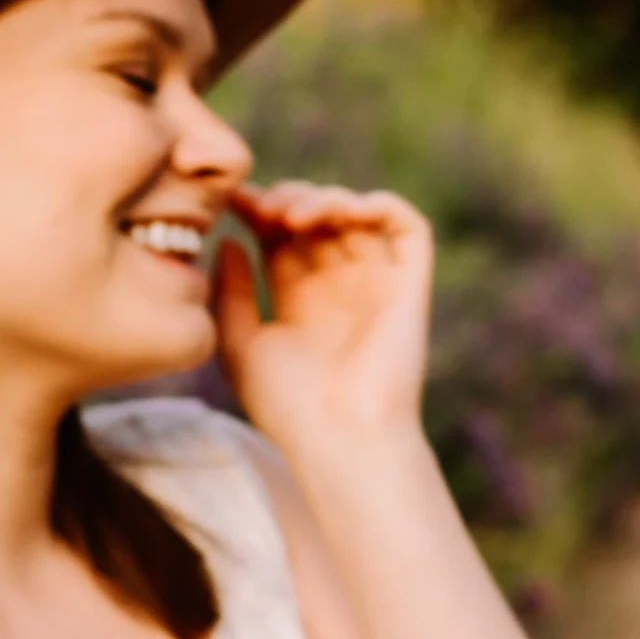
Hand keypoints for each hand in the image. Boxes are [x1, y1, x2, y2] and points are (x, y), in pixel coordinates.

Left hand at [211, 179, 433, 462]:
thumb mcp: (241, 343)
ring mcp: (376, 282)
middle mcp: (340, 285)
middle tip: (262, 210)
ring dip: (325, 199)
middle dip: (288, 199)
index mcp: (300, 298)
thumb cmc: (288, 407)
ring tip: (292, 217)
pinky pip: (407, 228)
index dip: (258, 208)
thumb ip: (232, 291)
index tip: (230, 201)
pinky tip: (342, 212)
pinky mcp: (410, 285)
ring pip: (357, 213)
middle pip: (317, 216)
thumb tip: (230, 240)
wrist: (340, 439)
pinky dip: (378, 205)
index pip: (280, 234)